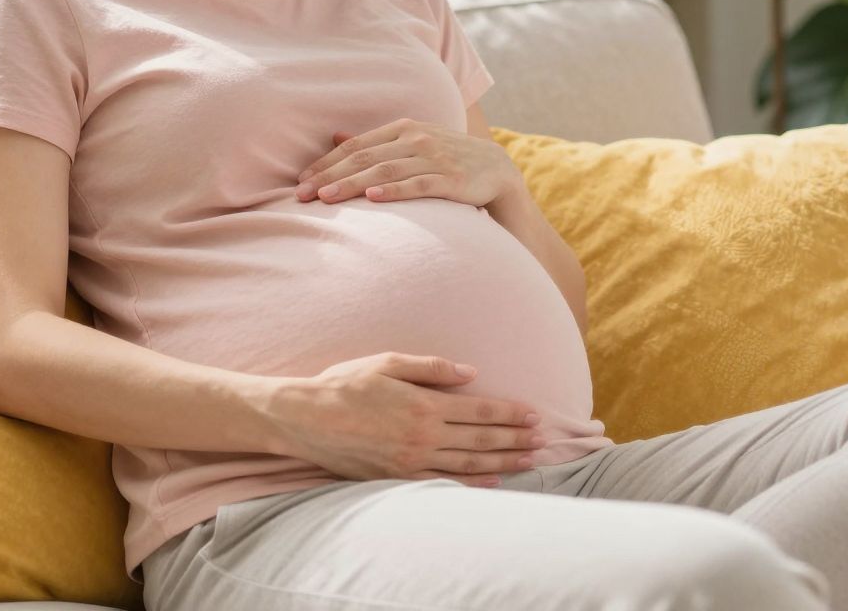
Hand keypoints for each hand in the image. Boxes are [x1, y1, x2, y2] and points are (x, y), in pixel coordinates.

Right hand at [261, 352, 548, 485]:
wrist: (305, 419)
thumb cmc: (344, 384)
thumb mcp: (387, 363)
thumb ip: (431, 368)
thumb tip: (471, 373)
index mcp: (423, 405)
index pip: (479, 411)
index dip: (510, 413)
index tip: (534, 415)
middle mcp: (423, 436)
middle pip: (481, 440)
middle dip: (515, 439)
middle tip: (542, 441)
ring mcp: (411, 461)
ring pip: (468, 464)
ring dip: (503, 462)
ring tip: (528, 461)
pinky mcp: (397, 478)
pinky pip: (442, 483)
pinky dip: (471, 483)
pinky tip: (491, 481)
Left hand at [295, 118, 518, 206]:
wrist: (496, 169)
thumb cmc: (446, 158)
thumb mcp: (411, 142)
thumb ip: (375, 141)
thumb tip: (335, 136)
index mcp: (403, 129)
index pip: (356, 145)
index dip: (326, 162)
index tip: (301, 180)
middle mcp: (416, 139)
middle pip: (365, 158)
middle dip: (330, 176)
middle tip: (302, 194)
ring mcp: (434, 158)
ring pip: (385, 171)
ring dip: (353, 184)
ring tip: (327, 199)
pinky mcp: (451, 180)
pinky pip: (417, 185)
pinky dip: (394, 190)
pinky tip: (373, 197)